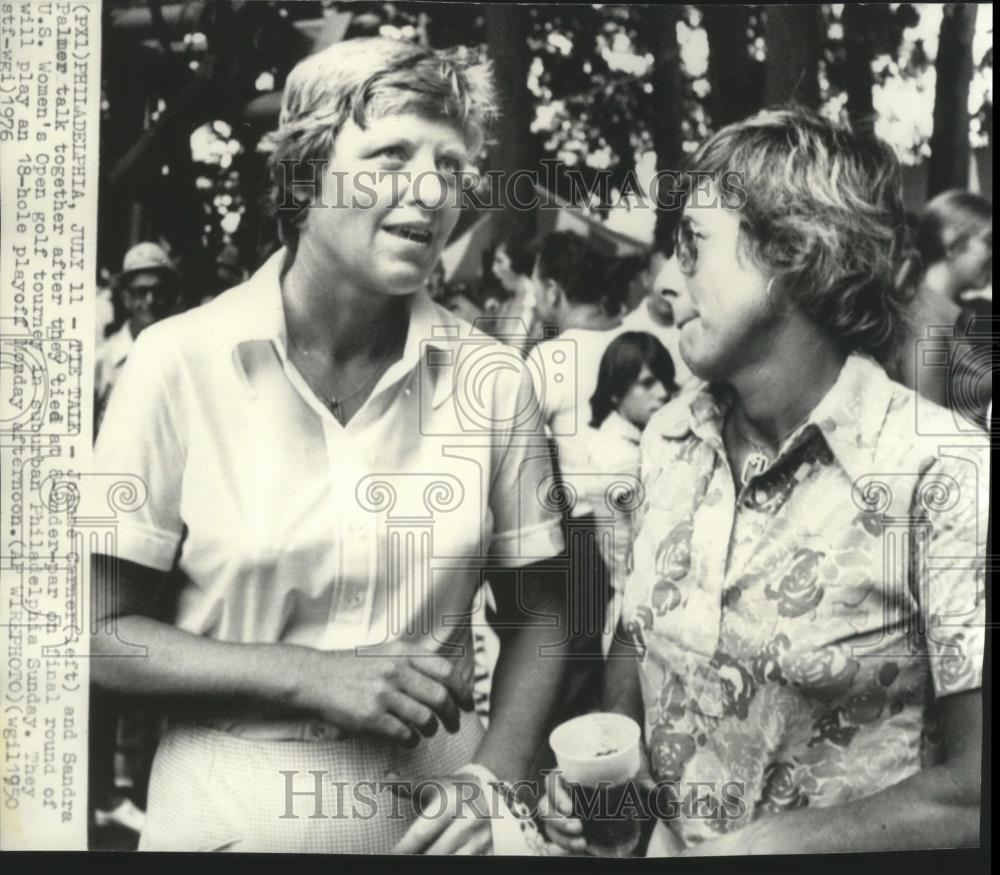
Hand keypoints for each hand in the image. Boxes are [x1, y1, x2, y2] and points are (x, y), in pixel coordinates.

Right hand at [292, 640, 473, 745]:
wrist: (316, 677)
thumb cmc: (354, 667)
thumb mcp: (386, 652)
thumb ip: (414, 662)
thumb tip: (449, 680)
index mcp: (403, 653)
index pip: (447, 672)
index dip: (463, 691)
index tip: (468, 704)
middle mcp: (395, 671)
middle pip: (440, 698)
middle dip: (452, 715)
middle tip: (454, 724)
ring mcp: (383, 694)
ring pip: (425, 719)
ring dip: (431, 730)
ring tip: (428, 731)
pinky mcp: (371, 717)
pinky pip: (404, 734)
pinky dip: (411, 740)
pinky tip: (408, 738)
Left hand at [392, 773, 492, 854]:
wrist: (492, 789)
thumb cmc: (455, 788)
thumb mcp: (433, 783)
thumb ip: (407, 785)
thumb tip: (384, 779)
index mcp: (451, 800)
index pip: (422, 832)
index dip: (404, 848)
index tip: (392, 855)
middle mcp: (468, 818)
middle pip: (436, 852)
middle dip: (417, 859)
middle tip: (402, 862)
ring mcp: (481, 836)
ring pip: (453, 861)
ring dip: (434, 864)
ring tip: (419, 863)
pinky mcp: (490, 848)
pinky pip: (469, 862)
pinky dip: (452, 865)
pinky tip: (439, 864)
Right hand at [539, 749, 657, 855]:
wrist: (627, 824)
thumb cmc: (626, 798)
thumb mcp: (636, 790)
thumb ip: (646, 788)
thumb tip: (662, 792)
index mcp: (573, 777)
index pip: (553, 779)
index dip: (556, 792)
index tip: (571, 807)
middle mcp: (564, 796)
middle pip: (545, 803)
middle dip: (558, 818)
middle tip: (578, 827)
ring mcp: (562, 816)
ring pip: (548, 824)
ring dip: (560, 835)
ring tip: (581, 842)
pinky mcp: (564, 833)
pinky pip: (553, 840)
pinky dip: (561, 846)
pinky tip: (574, 850)